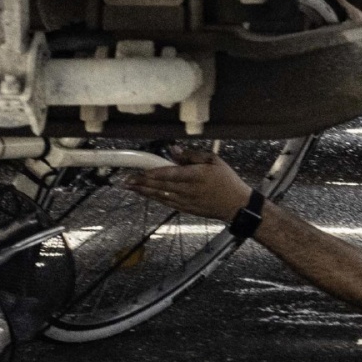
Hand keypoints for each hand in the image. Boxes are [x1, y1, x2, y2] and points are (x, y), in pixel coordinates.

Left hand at [119, 146, 252, 221]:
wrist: (236, 205)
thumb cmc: (227, 180)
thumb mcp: (214, 161)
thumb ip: (192, 155)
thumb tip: (173, 151)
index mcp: (195, 175)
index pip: (169, 174)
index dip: (151, 174)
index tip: (137, 171)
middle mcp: (188, 190)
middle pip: (160, 186)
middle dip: (141, 183)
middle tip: (124, 180)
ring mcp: (186, 201)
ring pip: (160, 195)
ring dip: (143, 191)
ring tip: (129, 187)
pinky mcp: (186, 209)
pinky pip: (167, 203)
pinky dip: (155, 198)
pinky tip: (146, 195)